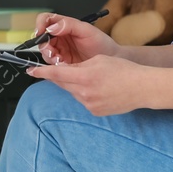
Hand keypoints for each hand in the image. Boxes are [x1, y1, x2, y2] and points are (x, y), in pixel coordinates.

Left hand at [28, 54, 151, 115]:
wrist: (141, 88)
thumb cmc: (123, 70)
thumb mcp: (99, 60)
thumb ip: (79, 65)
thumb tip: (67, 70)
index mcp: (85, 76)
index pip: (56, 74)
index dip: (41, 72)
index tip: (30, 70)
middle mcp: (84, 92)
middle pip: (62, 83)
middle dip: (59, 76)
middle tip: (58, 71)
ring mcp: (89, 104)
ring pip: (73, 92)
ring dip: (74, 85)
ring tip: (91, 79)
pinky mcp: (94, 111)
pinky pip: (83, 101)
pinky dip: (85, 94)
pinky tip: (98, 89)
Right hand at [32, 11, 119, 64]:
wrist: (111, 59)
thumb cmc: (102, 43)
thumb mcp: (87, 30)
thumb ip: (69, 25)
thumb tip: (52, 27)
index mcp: (64, 25)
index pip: (46, 19)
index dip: (40, 24)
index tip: (41, 31)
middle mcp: (60, 37)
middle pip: (42, 38)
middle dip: (44, 45)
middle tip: (51, 51)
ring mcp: (60, 50)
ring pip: (45, 52)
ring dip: (49, 56)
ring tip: (60, 60)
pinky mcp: (62, 63)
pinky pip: (51, 64)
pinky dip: (54, 65)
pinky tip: (63, 65)